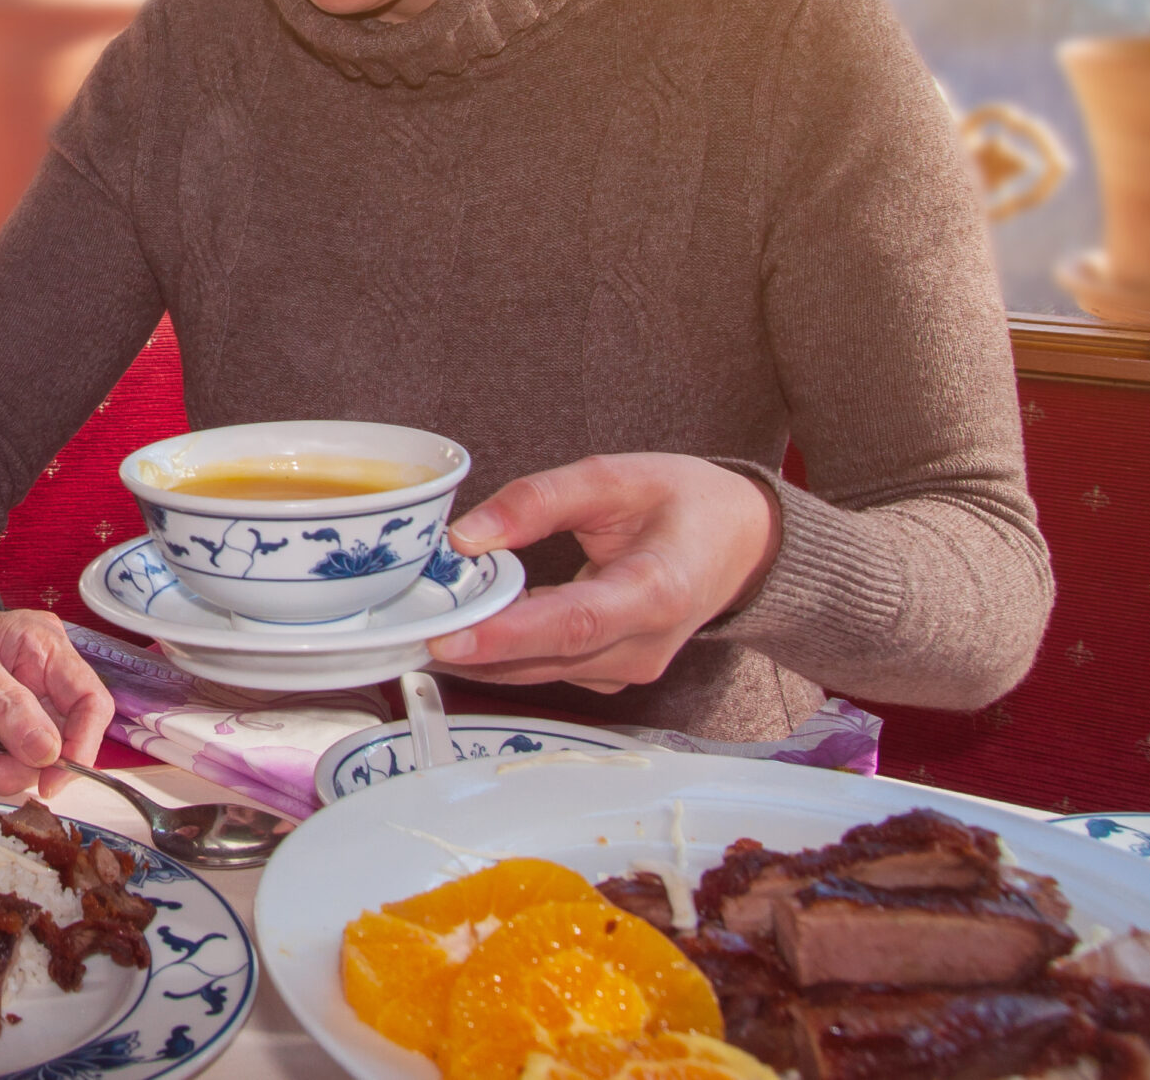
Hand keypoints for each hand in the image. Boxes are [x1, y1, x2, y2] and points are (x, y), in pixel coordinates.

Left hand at [0, 604, 114, 800]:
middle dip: (7, 762)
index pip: (91, 702)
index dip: (82, 745)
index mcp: (46, 649)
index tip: (50, 781)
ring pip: (23, 763)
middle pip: (55, 744)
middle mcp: (41, 680)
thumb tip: (49, 754)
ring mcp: (20, 710)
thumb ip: (9, 708)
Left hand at [424, 453, 781, 693]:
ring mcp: (630, 667)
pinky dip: (505, 649)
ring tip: (425, 619)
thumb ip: (537, 501)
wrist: (742, 542)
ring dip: (482, 651)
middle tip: (406, 628)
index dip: (509, 636)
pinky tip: (469, 622)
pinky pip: (547, 667)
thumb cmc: (684, 503)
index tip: (451, 638)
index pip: (575, 624)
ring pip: (539, 670)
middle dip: (474, 647)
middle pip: (547, 657)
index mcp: (657, 591)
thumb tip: (465, 538)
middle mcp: (645, 644)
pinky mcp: (611, 673)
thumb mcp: (614, 477)